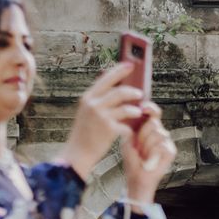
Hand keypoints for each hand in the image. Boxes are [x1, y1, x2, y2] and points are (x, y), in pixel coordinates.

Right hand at [56, 63, 146, 180]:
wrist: (77, 153)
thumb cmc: (84, 134)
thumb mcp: (86, 113)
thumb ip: (98, 101)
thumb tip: (114, 90)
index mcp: (88, 97)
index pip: (106, 78)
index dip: (120, 70)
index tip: (131, 65)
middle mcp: (93, 104)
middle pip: (119, 91)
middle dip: (132, 90)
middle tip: (141, 92)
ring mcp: (101, 116)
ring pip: (125, 107)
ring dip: (135, 108)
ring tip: (139, 111)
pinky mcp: (108, 129)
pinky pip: (126, 125)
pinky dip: (130, 129)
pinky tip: (131, 132)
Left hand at [121, 103, 176, 205]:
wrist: (136, 177)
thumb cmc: (132, 160)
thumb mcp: (128, 139)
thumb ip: (132, 126)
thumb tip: (134, 112)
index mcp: (149, 128)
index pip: (154, 112)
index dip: (150, 108)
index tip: (144, 107)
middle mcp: (159, 133)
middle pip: (154, 123)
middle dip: (142, 135)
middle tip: (138, 147)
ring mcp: (166, 142)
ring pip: (157, 134)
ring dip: (146, 146)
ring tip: (143, 155)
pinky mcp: (171, 151)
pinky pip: (162, 146)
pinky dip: (153, 154)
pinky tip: (150, 160)